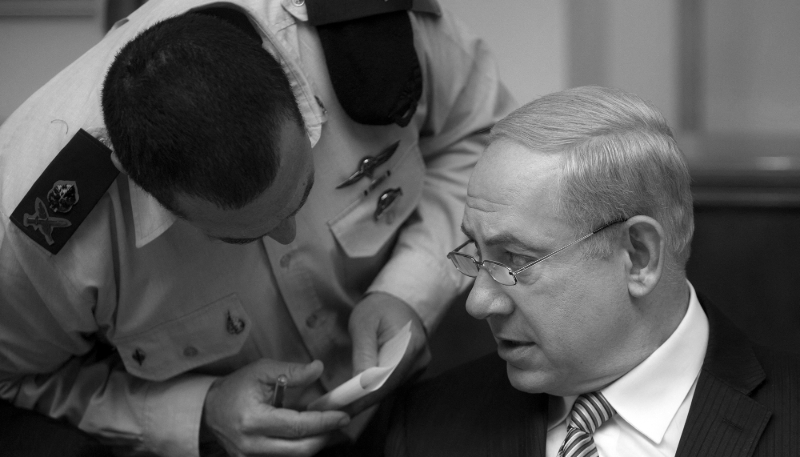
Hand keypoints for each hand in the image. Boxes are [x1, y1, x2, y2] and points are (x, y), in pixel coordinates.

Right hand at [201, 359, 349, 456]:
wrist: (209, 410)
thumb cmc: (236, 388)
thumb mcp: (262, 371)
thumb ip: (292, 371)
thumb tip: (318, 369)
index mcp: (253, 420)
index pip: (297, 427)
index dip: (323, 422)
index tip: (342, 415)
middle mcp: (252, 445)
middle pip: (300, 450)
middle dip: (325, 436)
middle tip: (339, 421)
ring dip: (314, 442)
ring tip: (323, 425)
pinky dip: (300, 447)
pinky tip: (306, 434)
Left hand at [345, 292, 430, 414]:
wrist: (398, 299)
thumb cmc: (378, 308)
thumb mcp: (363, 325)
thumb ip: (364, 354)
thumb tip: (361, 383)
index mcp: (408, 346)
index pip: (384, 380)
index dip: (363, 396)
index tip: (341, 406)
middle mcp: (419, 360)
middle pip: (388, 388)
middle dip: (362, 400)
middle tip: (337, 408)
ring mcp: (419, 365)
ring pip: (391, 389)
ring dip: (368, 396)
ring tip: (343, 402)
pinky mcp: (415, 369)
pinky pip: (394, 383)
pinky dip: (376, 389)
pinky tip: (359, 393)